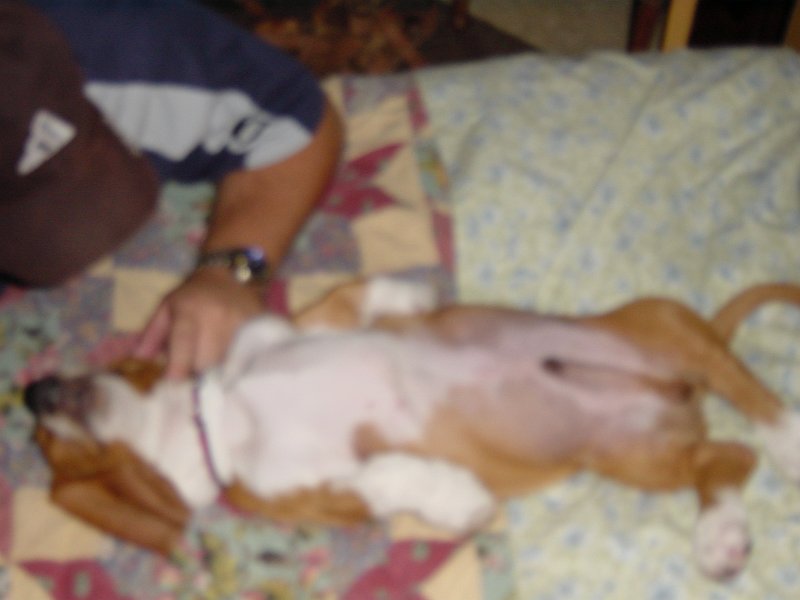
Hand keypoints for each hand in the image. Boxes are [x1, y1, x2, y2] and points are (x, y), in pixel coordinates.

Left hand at [134, 268, 263, 378]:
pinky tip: (230, 358)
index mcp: (190, 310)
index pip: (183, 343)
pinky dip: (236, 362)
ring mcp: (241, 322)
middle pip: (206, 360)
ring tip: (211, 360)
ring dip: (216, 368)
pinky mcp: (258, 327)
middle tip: (194, 366)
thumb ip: (152, 333)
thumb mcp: (167, 306)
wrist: (230, 276)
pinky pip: (245, 356)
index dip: (178, 367)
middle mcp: (217, 316)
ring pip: (226, 362)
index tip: (173, 383)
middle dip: (197, 369)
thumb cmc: (194, 295)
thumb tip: (140, 357)